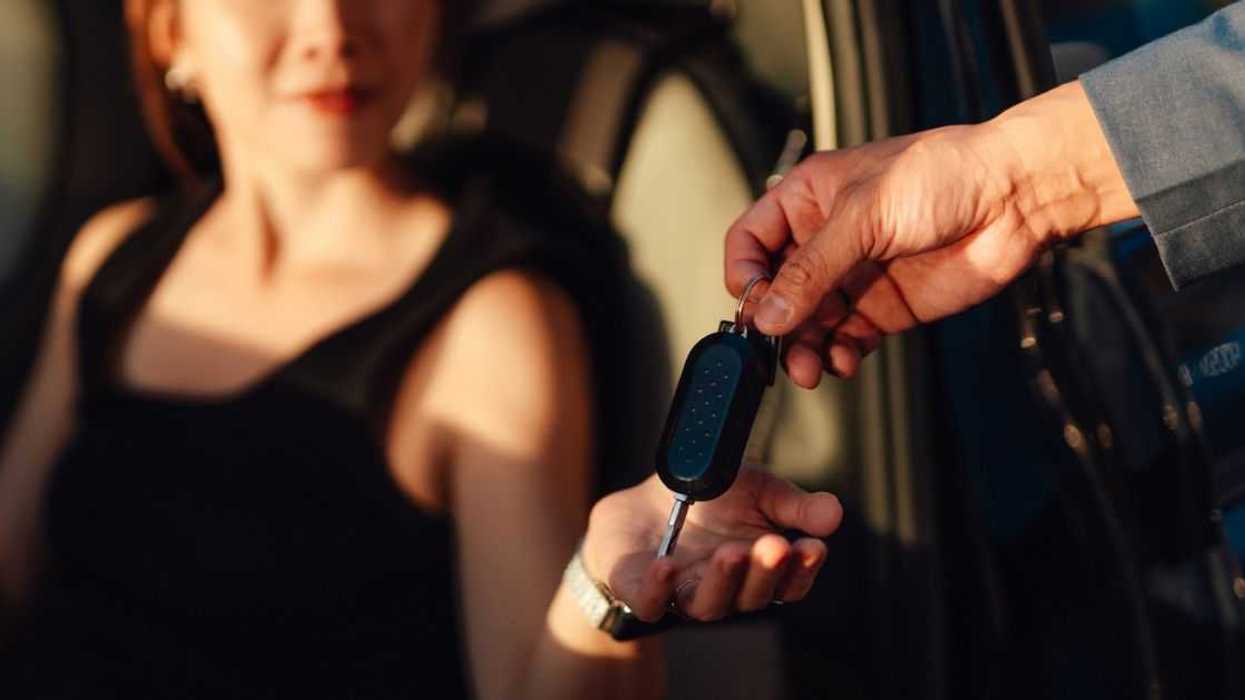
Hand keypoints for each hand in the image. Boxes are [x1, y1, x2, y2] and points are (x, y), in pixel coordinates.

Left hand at [581, 467, 841, 622]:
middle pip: (753, 595)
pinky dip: (659, 590)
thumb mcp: (757, 489)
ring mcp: (683, 594)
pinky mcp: (641, 593)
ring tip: (731, 553)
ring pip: (709, 604)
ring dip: (723, 580)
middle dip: (765, 572)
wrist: (643, 503)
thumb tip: (835, 512)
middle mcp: (726, 590)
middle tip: (774, 546)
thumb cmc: (708, 500)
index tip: (813, 546)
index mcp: (758, 569)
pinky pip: (652, 603)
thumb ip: (793, 504)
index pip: (789, 583)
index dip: (803, 569)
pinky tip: (667, 566)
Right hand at [724, 81, 1136, 386]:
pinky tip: (842, 361)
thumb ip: (812, 270)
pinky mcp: (883, 309)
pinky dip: (836, 356)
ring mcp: (853, 277)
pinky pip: (843, 339)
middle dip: (773, 323)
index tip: (753, 303)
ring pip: (806, 323)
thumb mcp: (864, 215)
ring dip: (801, 348)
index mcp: (807, 199)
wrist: (1015, 198)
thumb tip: (768, 316)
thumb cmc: (943, 175)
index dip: (744, 273)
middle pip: (775, 291)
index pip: (750, 241)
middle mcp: (824, 240)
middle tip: (778, 349)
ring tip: (809, 367)